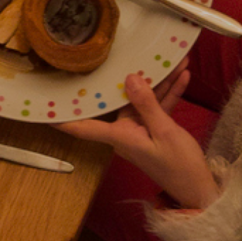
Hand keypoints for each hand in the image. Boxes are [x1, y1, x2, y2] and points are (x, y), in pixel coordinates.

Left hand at [56, 64, 218, 208]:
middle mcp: (125, 131)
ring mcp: (141, 130)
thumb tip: (130, 78)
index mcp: (120, 136)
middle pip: (119, 100)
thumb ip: (147, 104)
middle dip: (127, 76)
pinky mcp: (156, 130)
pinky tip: (181, 73)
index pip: (83, 127)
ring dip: (159, 80)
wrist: (199, 189)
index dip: (62, 118)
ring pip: (144, 99)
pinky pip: (159, 106)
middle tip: (123, 51)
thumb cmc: (179, 167)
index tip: (42, 108)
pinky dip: (169, 92)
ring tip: (169, 57)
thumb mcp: (164, 133)